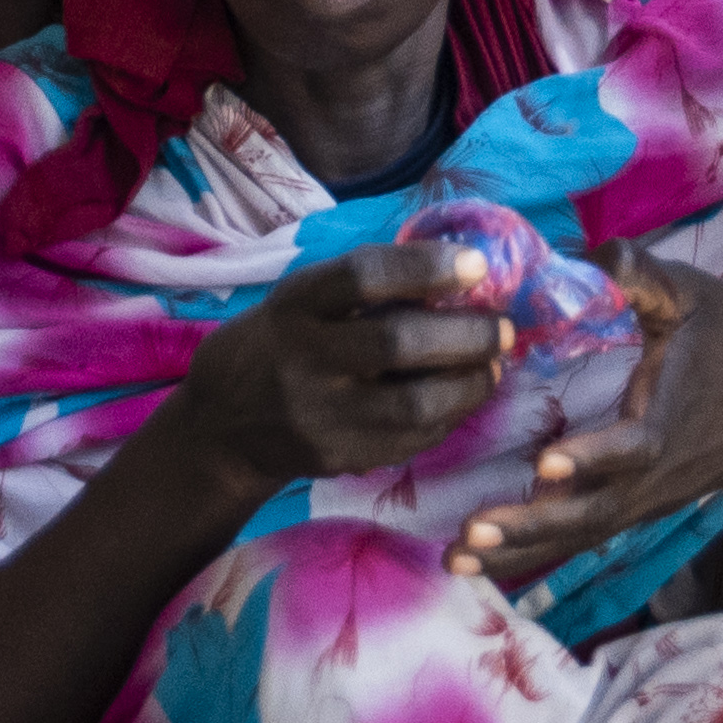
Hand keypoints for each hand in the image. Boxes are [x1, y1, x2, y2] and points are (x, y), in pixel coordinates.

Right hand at [166, 238, 514, 498]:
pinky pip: (410, 441)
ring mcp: (320, 416)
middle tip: (502, 328)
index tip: (477, 264)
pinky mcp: (337, 458)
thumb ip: (361, 289)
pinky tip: (461, 398)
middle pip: (397, 343)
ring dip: (469, 384)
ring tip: (491, 366)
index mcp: (294, 305)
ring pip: (414, 404)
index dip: (425, 267)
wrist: (220, 427)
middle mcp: (302, 359)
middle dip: (466, 334)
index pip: (362, 277)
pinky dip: (448, 417)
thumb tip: (455, 269)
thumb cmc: (275, 344)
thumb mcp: (299, 301)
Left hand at [454, 262, 722, 579]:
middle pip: (591, 515)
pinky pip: (592, 533)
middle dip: (528, 528)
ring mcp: (652, 498)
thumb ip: (639, 275)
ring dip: (523, 549)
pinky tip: (493, 558)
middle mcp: (657, 475)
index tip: (543, 466)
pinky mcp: (647, 504)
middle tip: (466, 536)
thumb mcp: (692, 294)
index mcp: (668, 422)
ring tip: (458, 560)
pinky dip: (543, 549)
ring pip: (584, 534)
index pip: (630, 450)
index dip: (589, 460)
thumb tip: (587, 251)